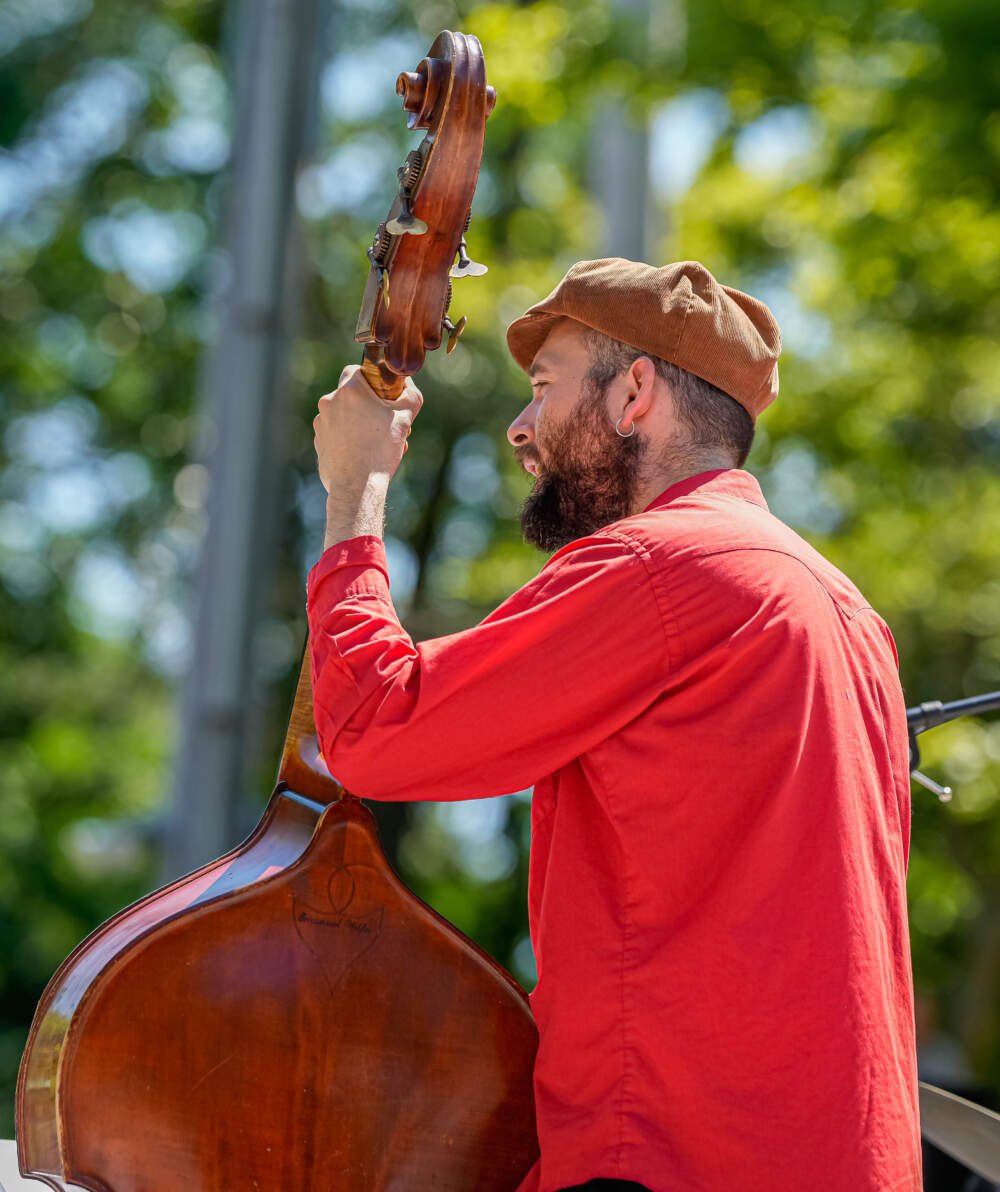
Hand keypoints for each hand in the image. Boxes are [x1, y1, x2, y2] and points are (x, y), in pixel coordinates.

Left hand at [313, 364, 422, 495]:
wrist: (357, 487)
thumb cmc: (380, 451)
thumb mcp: (405, 419)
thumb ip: (410, 394)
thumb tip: (408, 384)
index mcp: (349, 391)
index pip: (357, 369)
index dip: (371, 378)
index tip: (382, 393)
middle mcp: (329, 403)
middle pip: (351, 395)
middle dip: (367, 405)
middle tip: (385, 422)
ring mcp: (321, 423)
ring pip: (343, 414)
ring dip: (358, 422)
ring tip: (376, 443)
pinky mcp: (318, 441)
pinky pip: (335, 432)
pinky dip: (347, 438)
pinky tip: (362, 453)